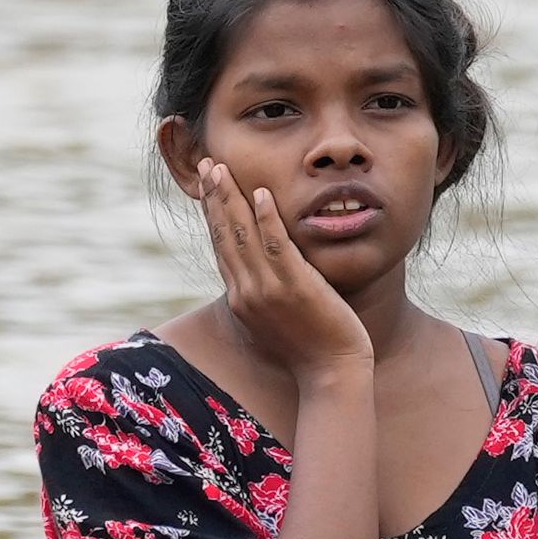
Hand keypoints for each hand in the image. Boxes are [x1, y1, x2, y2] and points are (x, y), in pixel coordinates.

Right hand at [193, 160, 371, 384]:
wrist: (331, 374)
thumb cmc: (311, 346)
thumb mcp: (278, 315)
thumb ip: (266, 288)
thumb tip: (262, 267)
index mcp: (241, 298)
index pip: (221, 246)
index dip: (212, 213)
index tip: (206, 185)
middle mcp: (247, 292)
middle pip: (224, 236)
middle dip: (215, 197)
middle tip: (207, 164)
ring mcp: (268, 290)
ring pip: (243, 236)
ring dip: (231, 199)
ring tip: (223, 169)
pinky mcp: (294, 288)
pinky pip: (276, 247)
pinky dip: (266, 219)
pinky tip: (262, 194)